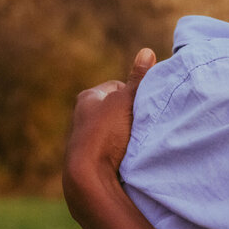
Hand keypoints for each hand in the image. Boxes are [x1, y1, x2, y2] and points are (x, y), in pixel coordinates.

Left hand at [62, 48, 154, 214]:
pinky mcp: (91, 159)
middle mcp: (82, 116)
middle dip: (131, 114)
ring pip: (115, 130)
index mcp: (87, 98)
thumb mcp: (125, 102)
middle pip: (116, 109)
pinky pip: (112, 148)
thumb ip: (138, 80)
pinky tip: (131, 156)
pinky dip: (122, 150)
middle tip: (146, 121)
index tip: (145, 103)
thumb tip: (146, 52)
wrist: (88, 177)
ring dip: (127, 134)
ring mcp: (86, 139)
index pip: (117, 86)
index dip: (134, 93)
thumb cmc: (105, 134)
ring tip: (140, 140)